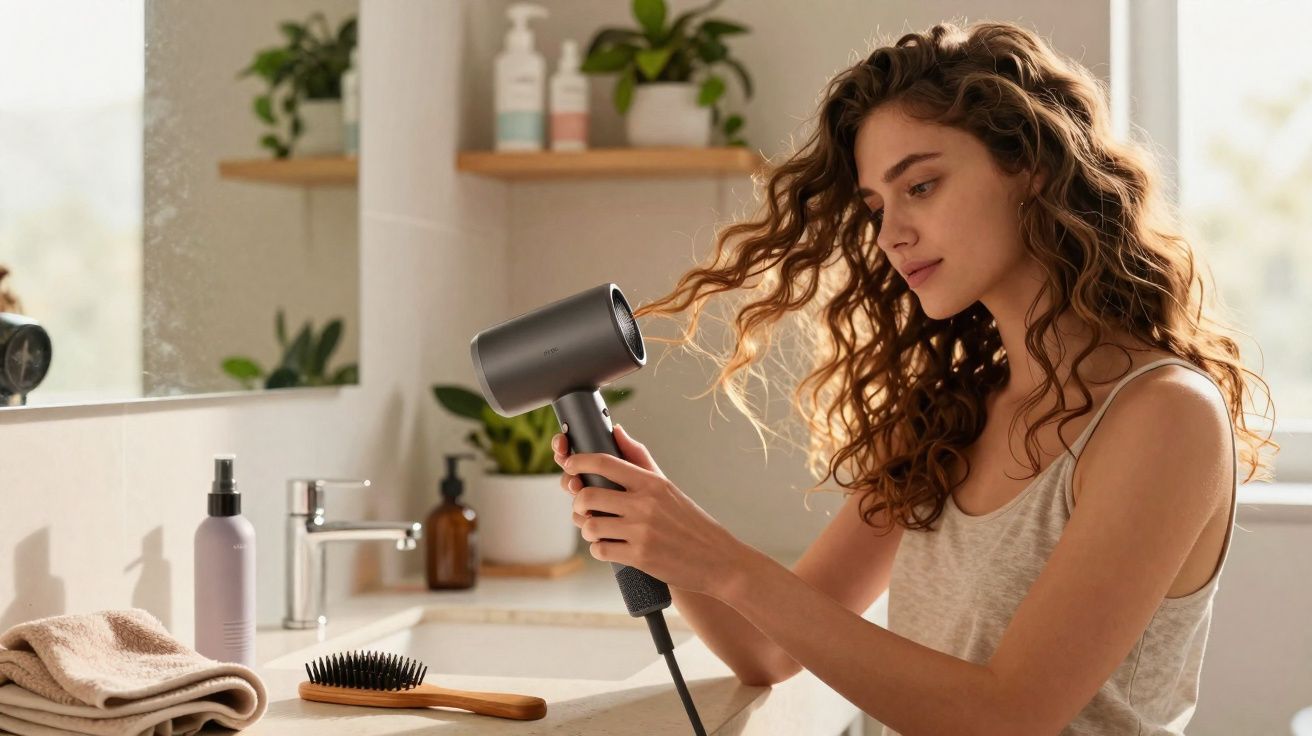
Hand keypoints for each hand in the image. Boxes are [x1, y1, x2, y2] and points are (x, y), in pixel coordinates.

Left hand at [552, 424, 752, 597]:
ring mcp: (641, 532)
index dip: (578, 461)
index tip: (569, 464)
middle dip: (578, 502)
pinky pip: (600, 550)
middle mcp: (645, 504)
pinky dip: (599, 549)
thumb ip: (639, 458)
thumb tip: (616, 431)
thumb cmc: (690, 522)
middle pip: (588, 495)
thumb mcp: (667, 487)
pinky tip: (609, 547)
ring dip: (587, 529)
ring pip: (590, 526)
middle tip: (583, 507)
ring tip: (596, 529)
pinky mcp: (639, 557)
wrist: (718, 560)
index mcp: (651, 483)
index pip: (605, 462)